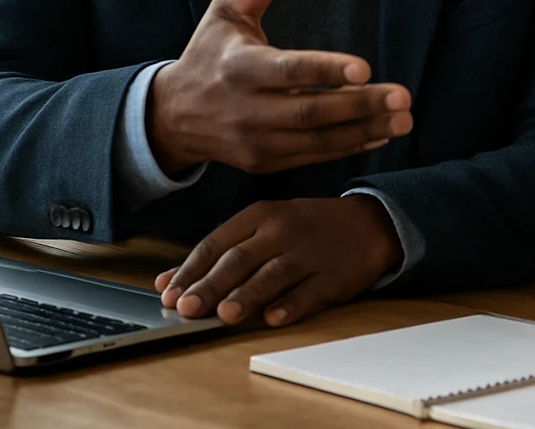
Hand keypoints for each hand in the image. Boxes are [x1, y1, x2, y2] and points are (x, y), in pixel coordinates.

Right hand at [148, 0, 412, 174]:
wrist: (172, 116)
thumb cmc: (208, 55)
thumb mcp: (223, 15)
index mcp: (239, 68)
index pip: (288, 71)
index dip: (326, 69)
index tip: (365, 68)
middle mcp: (248, 109)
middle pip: (311, 111)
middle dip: (361, 105)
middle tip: (403, 97)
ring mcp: (257, 141)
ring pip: (318, 140)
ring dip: (365, 130)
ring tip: (404, 119)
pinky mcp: (266, 162)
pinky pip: (314, 156)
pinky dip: (349, 147)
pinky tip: (381, 134)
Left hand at [154, 195, 400, 325]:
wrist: (369, 223)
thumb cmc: (306, 229)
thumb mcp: (263, 228)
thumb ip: (218, 254)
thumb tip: (165, 282)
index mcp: (261, 215)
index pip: (217, 243)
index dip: (191, 270)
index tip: (169, 294)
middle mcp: (283, 231)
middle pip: (241, 259)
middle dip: (211, 284)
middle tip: (187, 307)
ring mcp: (310, 253)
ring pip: (273, 274)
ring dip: (248, 295)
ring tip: (225, 315)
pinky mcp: (333, 276)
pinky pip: (310, 292)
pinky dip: (292, 305)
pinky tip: (274, 318)